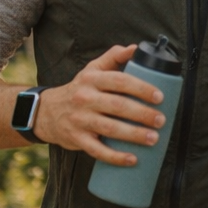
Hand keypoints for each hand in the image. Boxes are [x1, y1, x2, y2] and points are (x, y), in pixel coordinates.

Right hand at [33, 44, 166, 164]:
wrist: (46, 112)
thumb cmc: (78, 90)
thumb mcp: (92, 69)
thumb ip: (114, 57)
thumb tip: (137, 48)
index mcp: (92, 80)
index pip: (120, 81)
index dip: (141, 89)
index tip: (159, 97)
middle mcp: (85, 98)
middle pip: (118, 106)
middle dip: (142, 114)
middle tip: (161, 120)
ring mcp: (80, 120)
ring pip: (111, 128)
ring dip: (134, 135)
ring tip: (153, 138)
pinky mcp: (77, 139)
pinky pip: (98, 151)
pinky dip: (116, 157)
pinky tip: (132, 159)